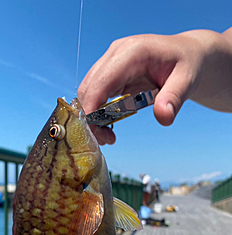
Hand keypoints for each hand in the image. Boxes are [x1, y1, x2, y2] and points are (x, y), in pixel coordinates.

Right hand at [79, 29, 231, 143]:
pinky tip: (109, 127)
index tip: (96, 134)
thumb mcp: (187, 81)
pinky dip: (97, 113)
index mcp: (132, 52)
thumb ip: (174, 98)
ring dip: (92, 117)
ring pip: (88, 92)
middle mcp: (116, 53)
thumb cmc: (188, 65)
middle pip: (88, 88)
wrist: (188, 55)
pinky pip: (95, 94)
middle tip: (107, 141)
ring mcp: (111, 61)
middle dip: (91, 118)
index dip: (92, 108)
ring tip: (109, 137)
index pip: (101, 81)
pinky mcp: (110, 72)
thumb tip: (163, 118)